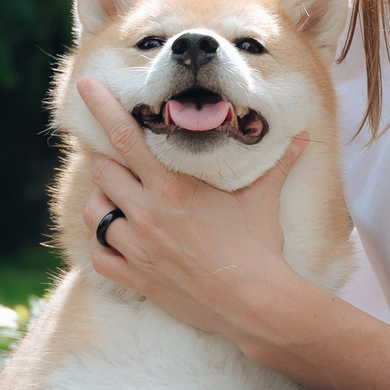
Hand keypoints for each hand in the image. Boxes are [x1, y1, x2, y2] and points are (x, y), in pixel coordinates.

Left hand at [77, 75, 310, 338]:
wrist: (254, 302)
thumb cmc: (258, 247)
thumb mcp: (264, 199)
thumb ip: (278, 162)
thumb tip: (304, 135)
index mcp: (172, 186)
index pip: (125, 136)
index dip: (102, 108)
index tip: (86, 86)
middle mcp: (147, 213)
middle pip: (102, 172)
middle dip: (107, 162)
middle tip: (118, 161)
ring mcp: (138, 248)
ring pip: (94, 213)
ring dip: (103, 202)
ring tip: (117, 201)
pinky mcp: (137, 278)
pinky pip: (99, 257)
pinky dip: (103, 246)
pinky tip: (116, 241)